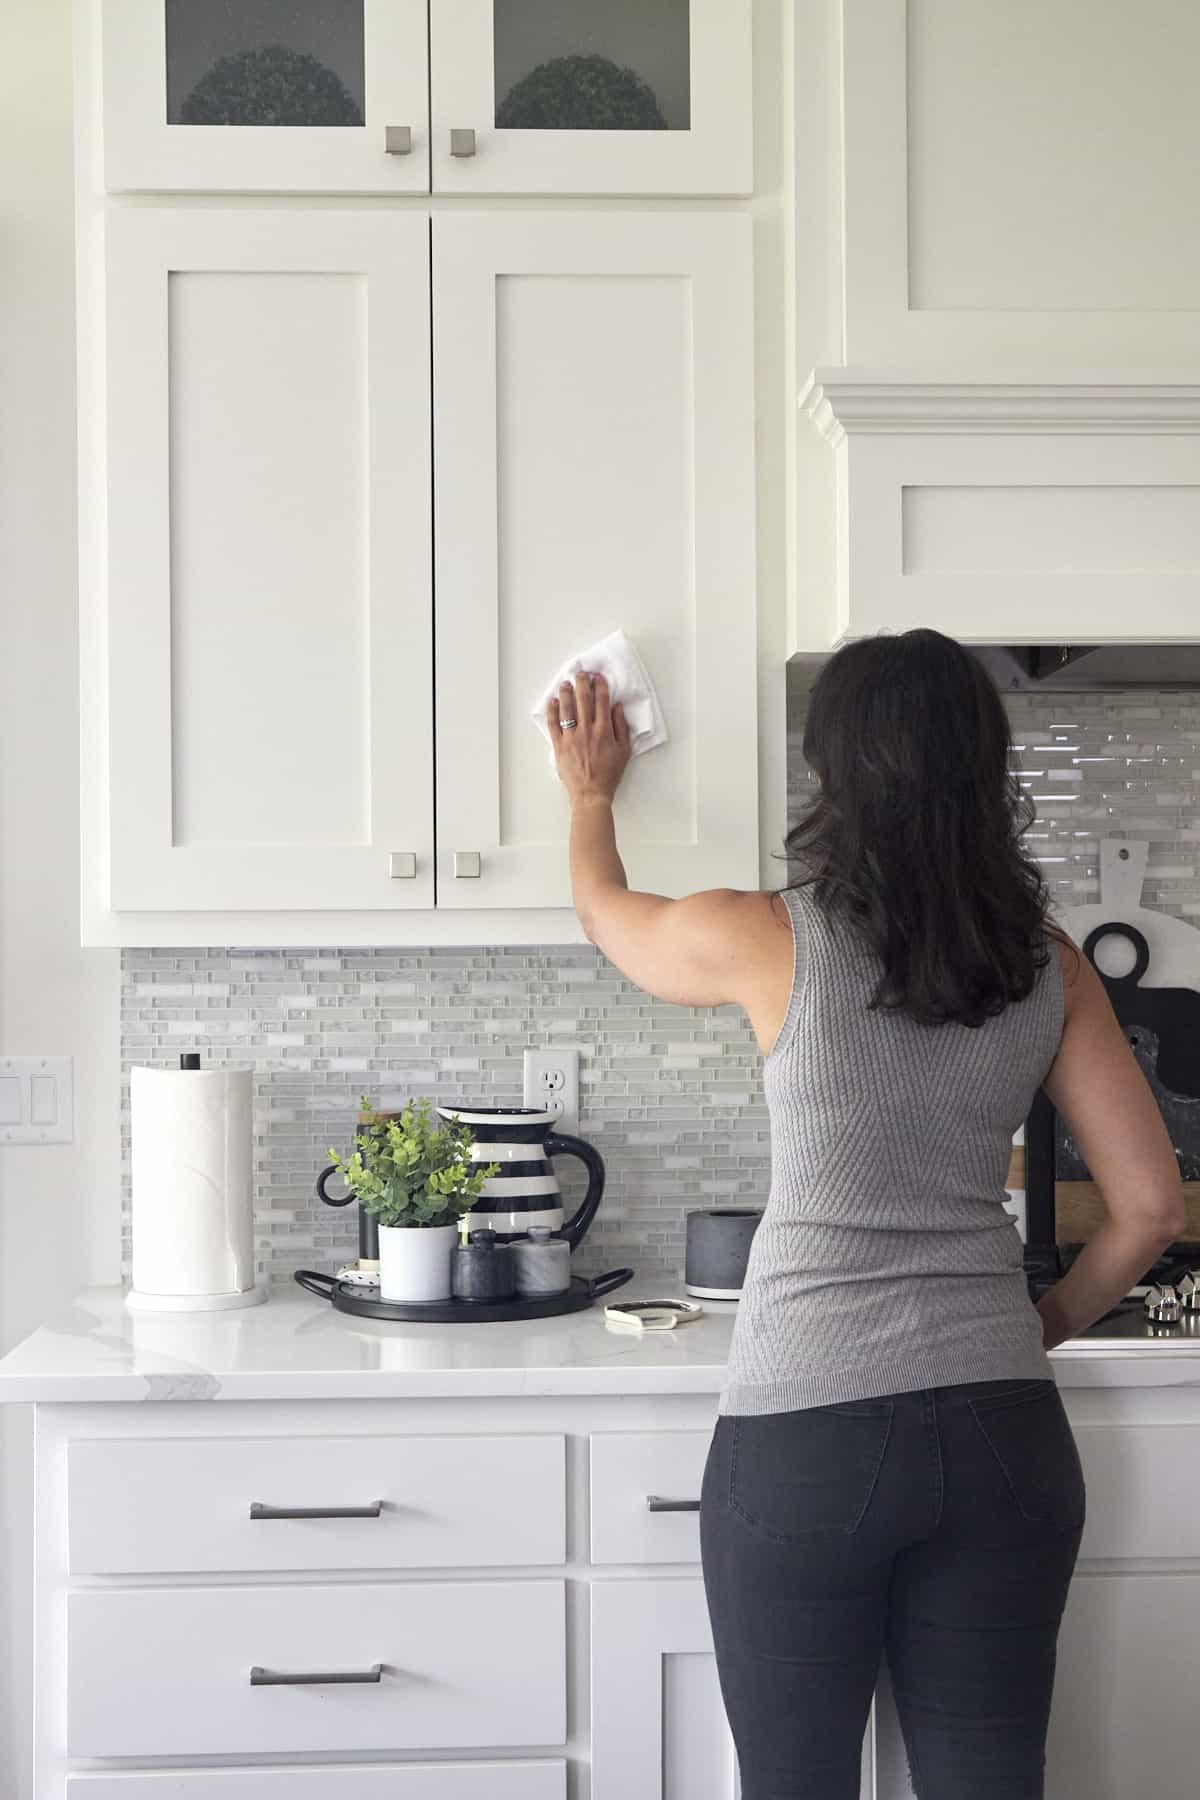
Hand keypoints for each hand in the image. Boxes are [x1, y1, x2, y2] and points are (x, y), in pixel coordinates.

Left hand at [547, 671, 631, 804]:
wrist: (591, 793)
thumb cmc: (609, 774)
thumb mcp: (624, 750)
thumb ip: (621, 727)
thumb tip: (617, 707)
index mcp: (603, 730)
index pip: (601, 701)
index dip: (600, 686)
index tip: (598, 677)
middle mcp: (586, 730)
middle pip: (583, 700)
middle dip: (582, 683)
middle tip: (581, 673)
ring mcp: (571, 737)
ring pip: (567, 708)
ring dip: (567, 692)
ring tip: (566, 682)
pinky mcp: (559, 745)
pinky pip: (553, 724)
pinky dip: (553, 711)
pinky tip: (554, 701)